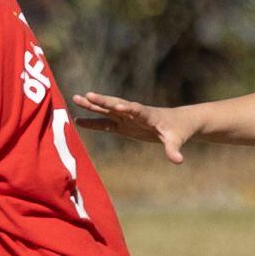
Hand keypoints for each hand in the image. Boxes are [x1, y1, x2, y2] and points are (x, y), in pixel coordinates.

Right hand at [73, 93, 199, 163]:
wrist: (178, 123)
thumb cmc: (179, 130)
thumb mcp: (177, 140)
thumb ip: (174, 149)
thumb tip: (178, 160)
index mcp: (148, 115)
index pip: (137, 110)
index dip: (129, 108)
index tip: (118, 106)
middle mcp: (135, 113)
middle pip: (117, 105)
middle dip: (103, 101)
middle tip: (87, 95)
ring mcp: (127, 118)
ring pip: (107, 110)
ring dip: (93, 106)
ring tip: (75, 98)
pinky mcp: (123, 125)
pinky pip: (105, 123)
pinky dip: (92, 122)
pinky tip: (78, 121)